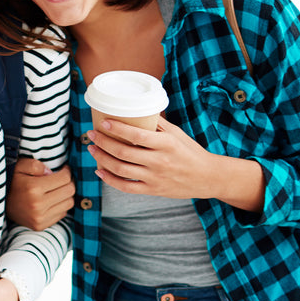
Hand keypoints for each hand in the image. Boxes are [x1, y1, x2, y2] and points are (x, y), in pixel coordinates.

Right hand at [6, 158, 74, 230]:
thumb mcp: (20, 166)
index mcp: (33, 188)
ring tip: (57, 189)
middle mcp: (38, 205)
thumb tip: (52, 173)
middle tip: (62, 178)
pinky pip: (62, 214)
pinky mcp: (40, 226)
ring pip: (69, 203)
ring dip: (66, 195)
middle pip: (70, 191)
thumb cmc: (11, 181)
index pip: (64, 179)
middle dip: (69, 182)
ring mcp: (39, 218)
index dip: (67, 171)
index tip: (63, 169)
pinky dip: (60, 206)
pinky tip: (51, 200)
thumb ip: (37, 165)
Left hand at [88, 116, 264, 210]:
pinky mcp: (153, 190)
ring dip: (102, 159)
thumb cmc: (190, 151)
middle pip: (123, 152)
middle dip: (102, 142)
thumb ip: (157, 124)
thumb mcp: (176, 134)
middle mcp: (159, 161)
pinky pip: (126, 187)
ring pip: (121, 169)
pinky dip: (109, 179)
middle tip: (91, 134)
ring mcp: (155, 178)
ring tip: (92, 149)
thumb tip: (136, 110)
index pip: (136, 135)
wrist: (208, 177)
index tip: (103, 122)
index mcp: (166, 144)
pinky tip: (99, 170)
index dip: (116, 129)